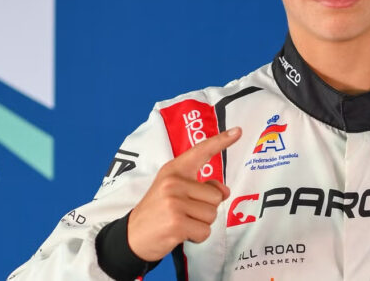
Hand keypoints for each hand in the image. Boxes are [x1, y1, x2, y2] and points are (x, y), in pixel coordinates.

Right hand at [126, 126, 241, 261]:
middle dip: (205, 209)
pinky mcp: (176, 223)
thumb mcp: (175, 192)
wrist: (132, 237)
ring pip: (212, 215)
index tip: (238, 131)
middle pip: (216, 196)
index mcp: (174, 170)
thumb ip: (201, 187)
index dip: (221, 141)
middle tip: (183, 213)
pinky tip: (180, 234)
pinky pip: (205, 232)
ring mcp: (174, 202)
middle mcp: (173, 182)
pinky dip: (197, 237)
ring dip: (201, 224)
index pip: (201, 151)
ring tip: (181, 223)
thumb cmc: (158, 212)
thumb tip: (225, 191)